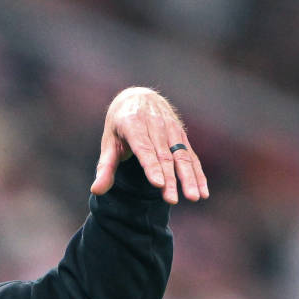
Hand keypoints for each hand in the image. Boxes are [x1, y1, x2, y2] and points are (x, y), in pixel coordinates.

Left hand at [89, 87, 207, 204]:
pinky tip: (203, 191)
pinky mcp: (182, 136)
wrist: (139, 97)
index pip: (144, 148)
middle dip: (170, 180)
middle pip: (164, 156)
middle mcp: (155, 124)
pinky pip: (191, 156)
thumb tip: (95, 191)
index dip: (151, 167)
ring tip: (194, 198)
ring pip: (182, 156)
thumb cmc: (119, 125)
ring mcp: (172, 129)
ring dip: (189, 178)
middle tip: (172, 201)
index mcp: (133, 123)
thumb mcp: (108, 142)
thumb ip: (105, 168)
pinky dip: (198, 173)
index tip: (157, 185)